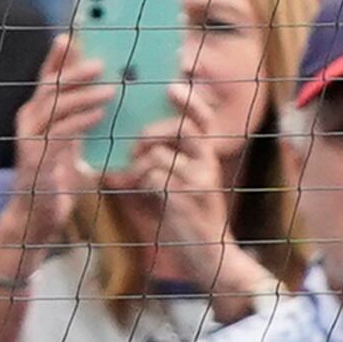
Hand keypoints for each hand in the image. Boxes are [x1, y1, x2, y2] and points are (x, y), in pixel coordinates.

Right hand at [0, 34, 109, 285]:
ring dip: (84, 95)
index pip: (48, 78)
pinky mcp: (36, 159)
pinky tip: (99, 114)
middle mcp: (28, 121)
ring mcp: (29, 140)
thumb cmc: (56, 182)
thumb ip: (80, 121)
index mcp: (36, 114)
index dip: (60, 57)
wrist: (36, 220)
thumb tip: (105, 96)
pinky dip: (81, 122)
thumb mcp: (70, 146)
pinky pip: (61, 134)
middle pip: (51, 86)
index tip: (76, 36)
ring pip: (56, 107)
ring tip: (110, 87)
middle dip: (74, 70)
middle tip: (101, 60)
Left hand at [107, 102, 236, 297]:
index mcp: (207, 158)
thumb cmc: (191, 220)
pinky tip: (135, 190)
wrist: (210, 256)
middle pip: (183, 128)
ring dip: (140, 162)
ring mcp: (199, 183)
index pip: (202, 119)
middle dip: (153, 132)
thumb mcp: (182, 187)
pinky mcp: (187, 201)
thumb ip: (166, 163)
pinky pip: (155, 178)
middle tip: (136, 145)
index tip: (173, 84)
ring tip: (132, 174)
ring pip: (161, 154)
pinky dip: (140, 182)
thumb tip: (137, 145)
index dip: (190, 99)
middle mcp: (207, 165)